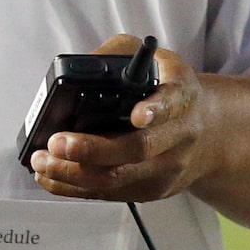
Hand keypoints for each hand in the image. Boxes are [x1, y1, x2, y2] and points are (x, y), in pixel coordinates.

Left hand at [28, 36, 217, 204]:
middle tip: (56, 142)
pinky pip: (111, 194)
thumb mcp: (153, 60)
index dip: (156, 110)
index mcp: (182, 96)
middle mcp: (180, 135)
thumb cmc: (166, 89)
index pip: (172, 103)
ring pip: (120, 178)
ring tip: (42, 161)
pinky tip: (49, 177)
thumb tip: (78, 67)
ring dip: (74, 173)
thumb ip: (118, 55)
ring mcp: (167, 168)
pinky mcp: (152, 190)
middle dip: (92, 149)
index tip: (138, 115)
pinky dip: (75, 187)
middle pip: (137, 149)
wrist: (208, 130)